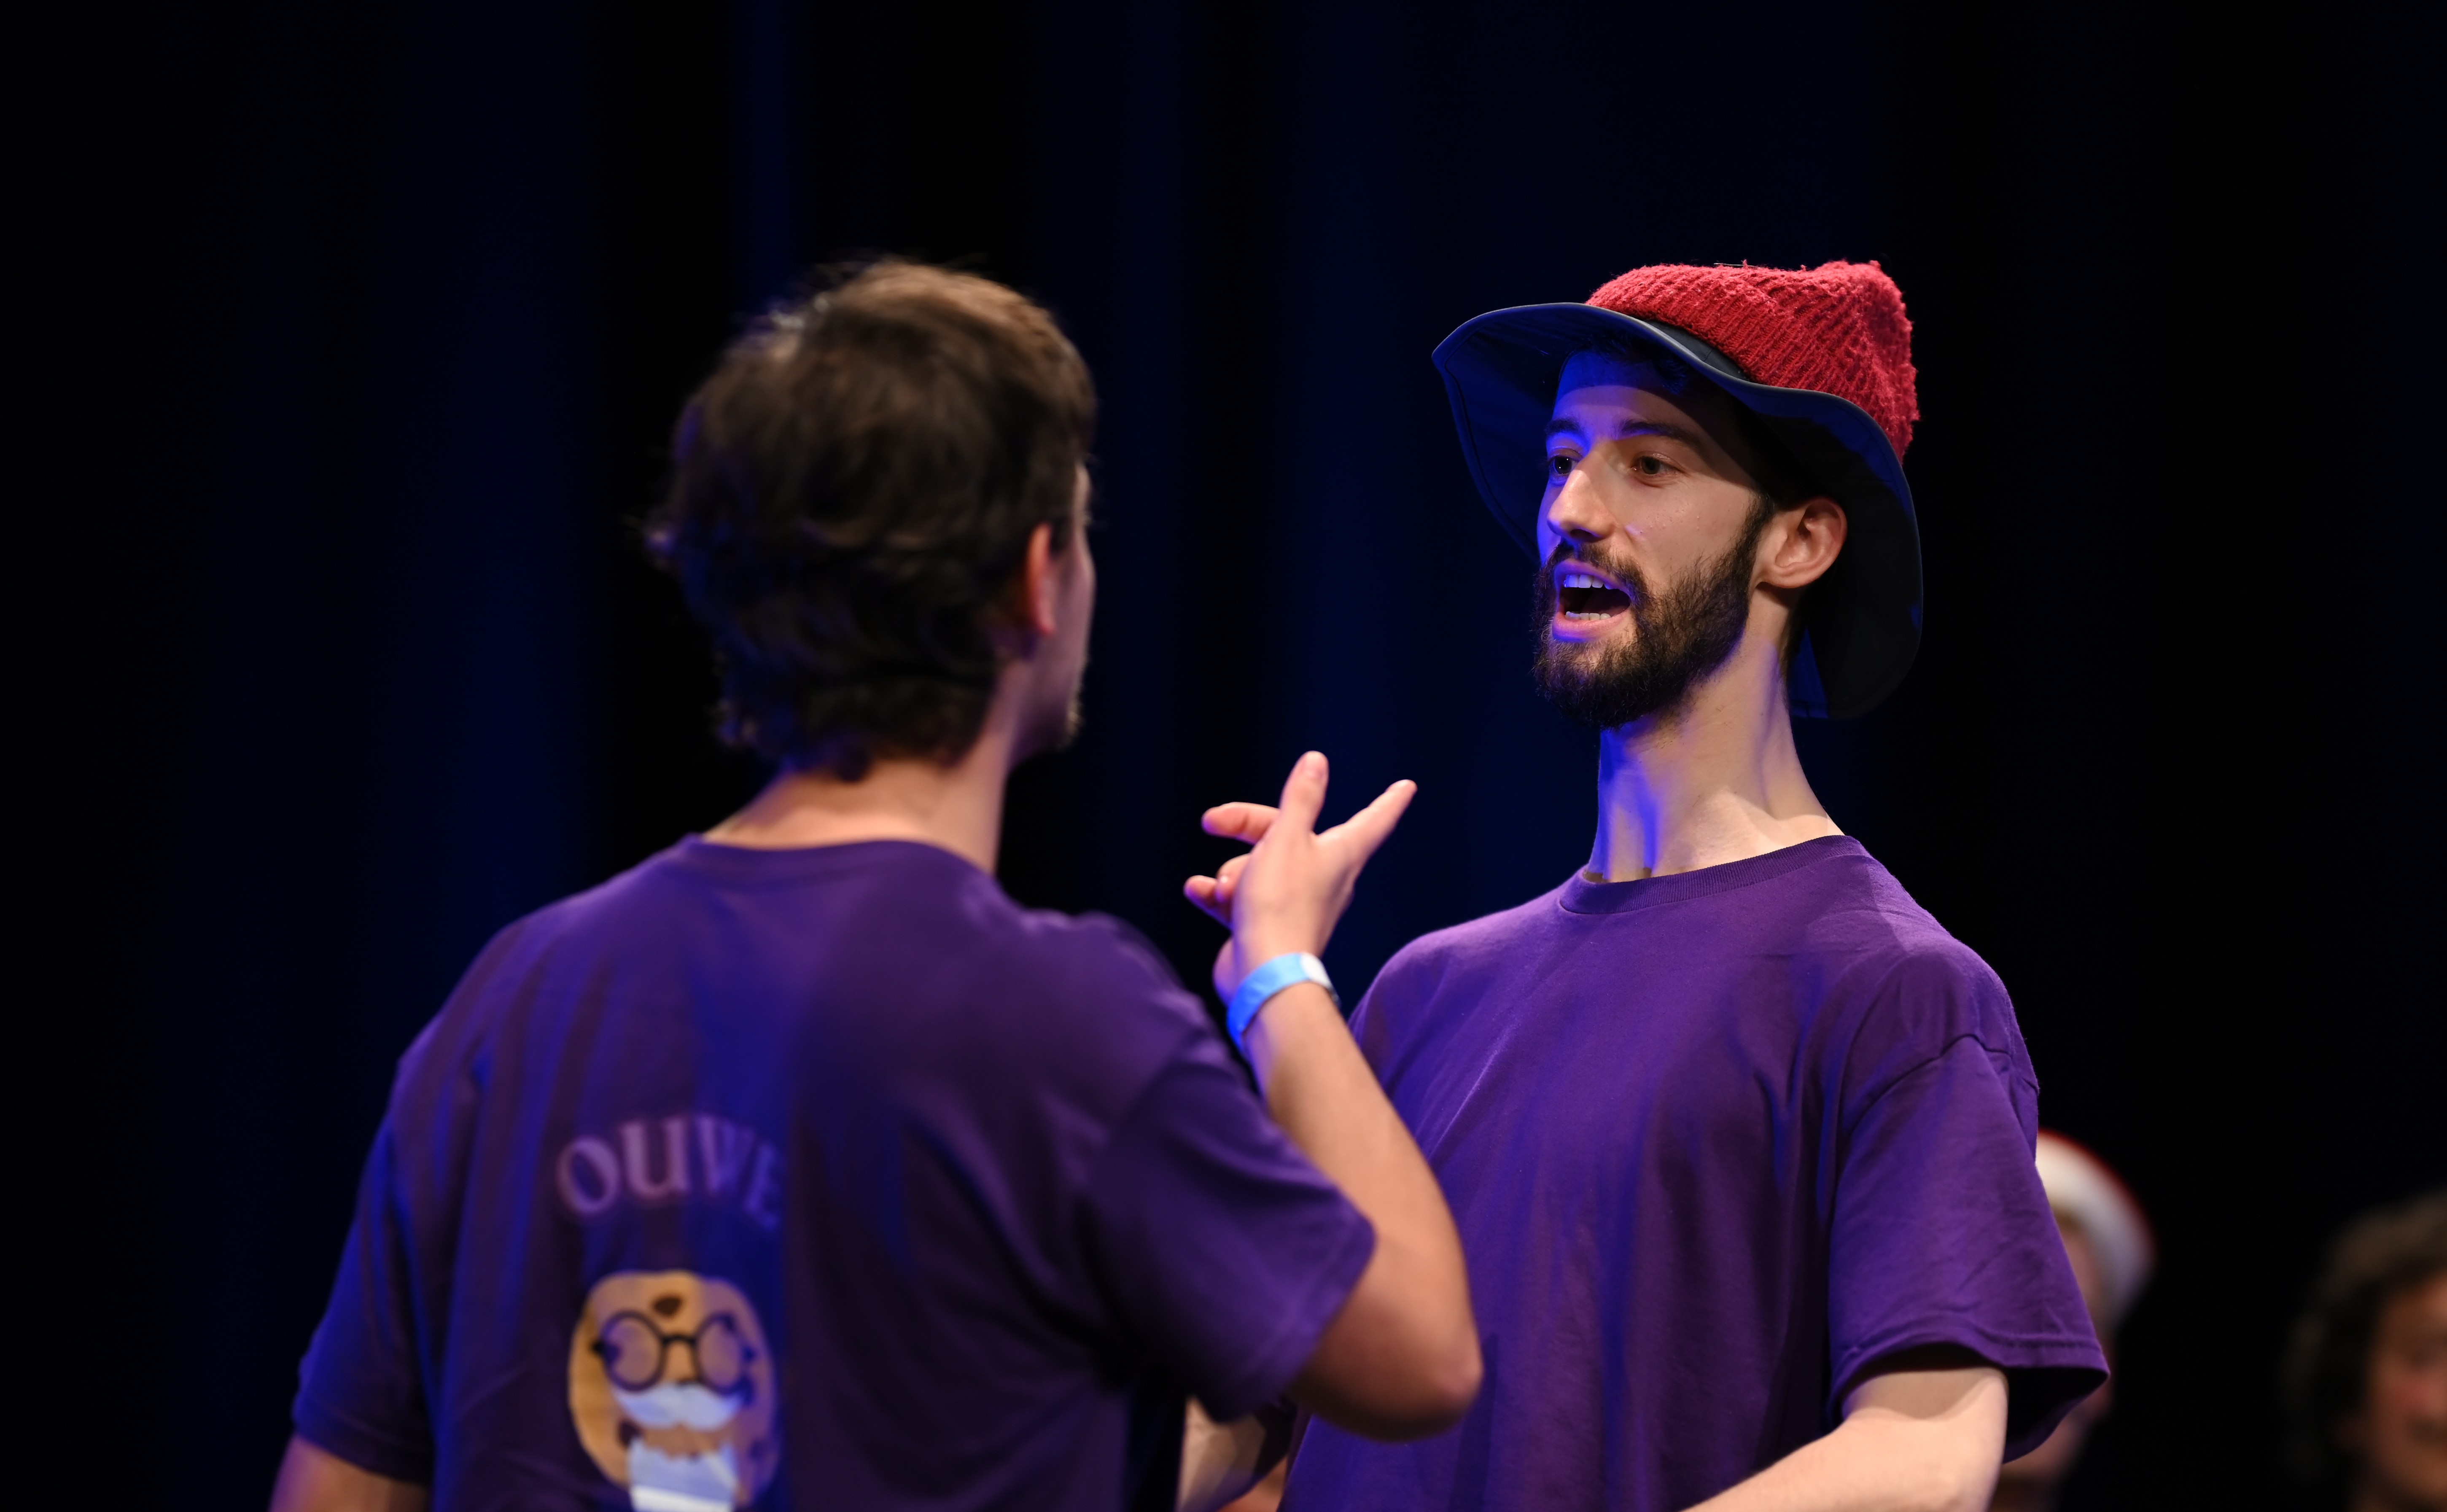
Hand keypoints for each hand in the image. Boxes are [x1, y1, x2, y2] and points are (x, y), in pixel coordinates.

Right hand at [1182, 752, 1415, 1000]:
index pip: (1375, 820)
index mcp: (1342, 854)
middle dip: (1247, 824)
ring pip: (1258, 865)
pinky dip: (1219, 893)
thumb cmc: (1280, 905)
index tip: (1407, 786)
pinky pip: (1241, 897)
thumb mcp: (1286, 839)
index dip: (1389, 801)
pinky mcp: (1267, 924)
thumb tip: (1317, 762)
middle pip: (1288, 832)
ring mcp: (1295, 902)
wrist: (1262, 973)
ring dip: (1232, 870)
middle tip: (1213, 820)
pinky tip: (1201, 892)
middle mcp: (1325, 877)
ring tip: (1225, 889)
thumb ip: (1300, 799)